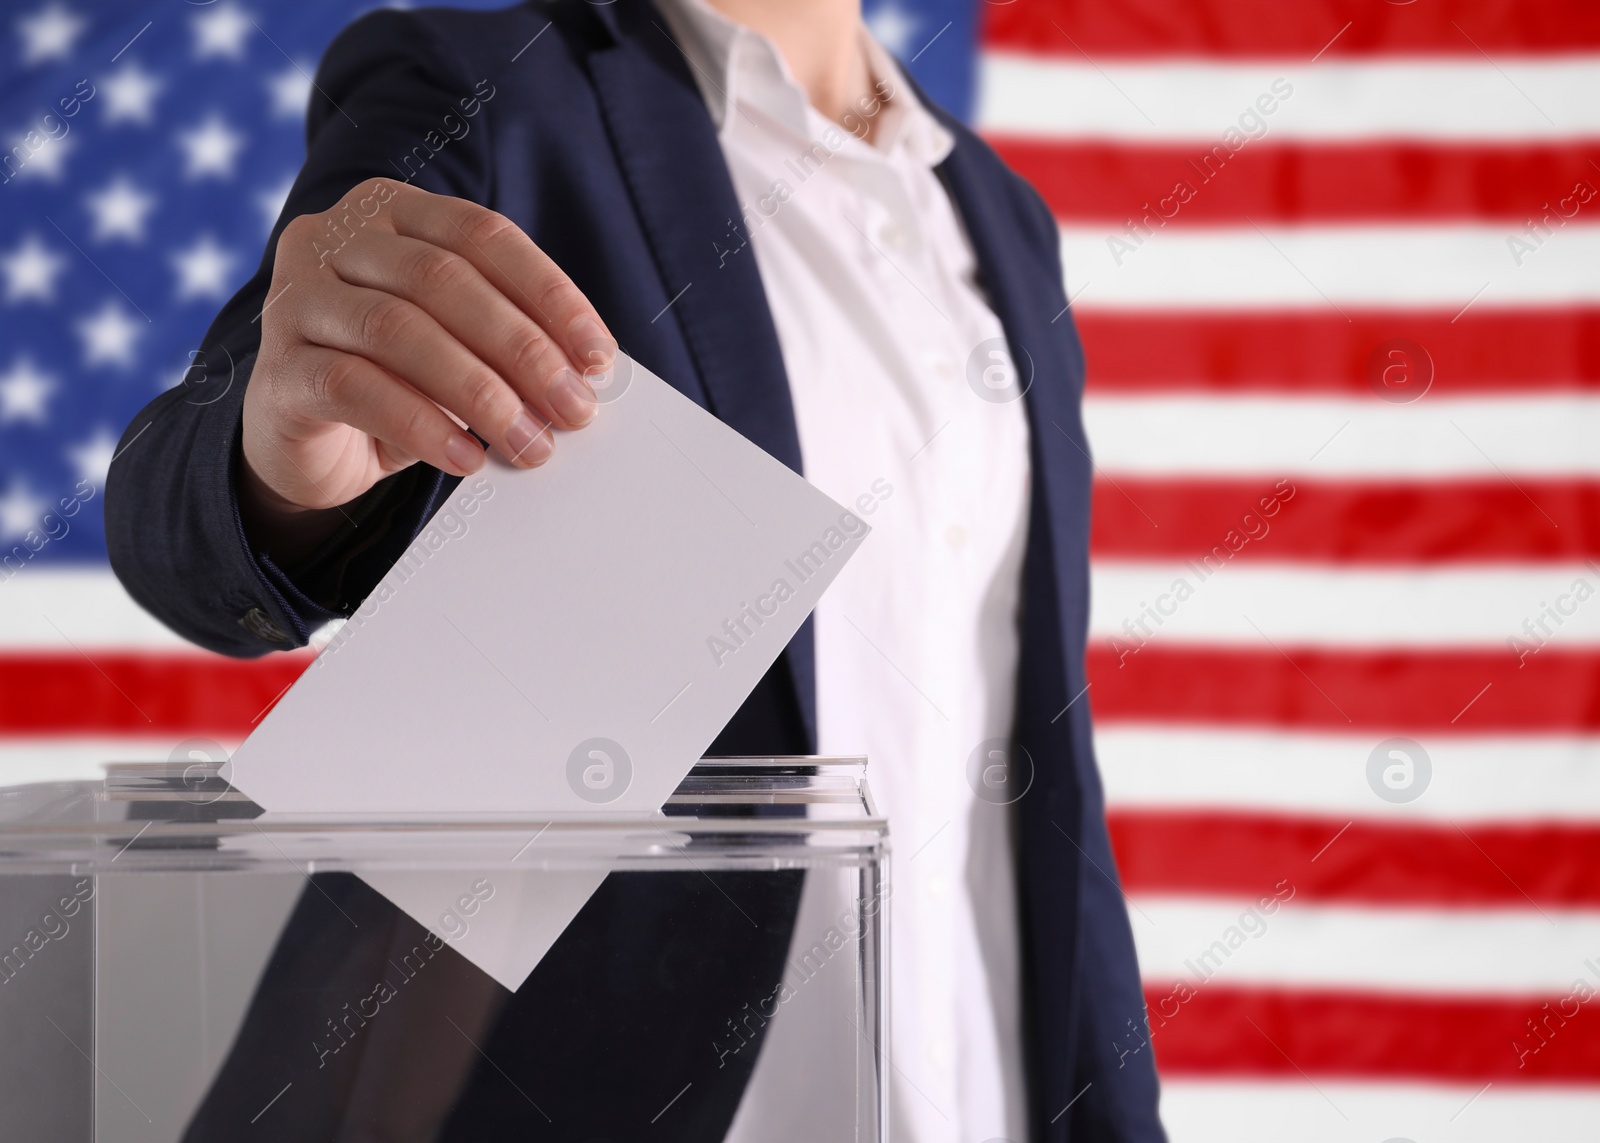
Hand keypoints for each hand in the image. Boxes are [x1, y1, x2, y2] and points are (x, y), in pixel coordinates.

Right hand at [239, 179, 613, 551]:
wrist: (306, 443)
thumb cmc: (396, 380)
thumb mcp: (459, 347)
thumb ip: (507, 341)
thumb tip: (584, 373)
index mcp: (390, 212)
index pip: (483, 235)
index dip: (549, 294)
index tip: (599, 355)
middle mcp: (333, 238)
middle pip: (443, 280)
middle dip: (522, 350)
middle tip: (572, 409)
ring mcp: (295, 299)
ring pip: (398, 330)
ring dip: (479, 393)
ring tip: (528, 441)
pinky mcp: (277, 369)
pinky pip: (354, 388)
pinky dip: (422, 425)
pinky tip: (467, 457)